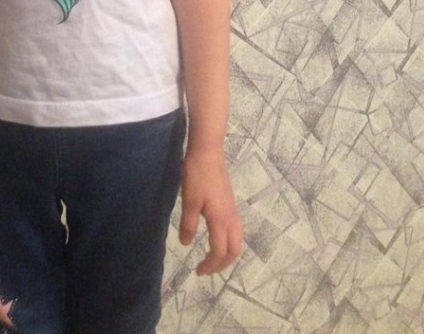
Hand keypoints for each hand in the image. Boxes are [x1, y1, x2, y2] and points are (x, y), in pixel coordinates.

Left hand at [179, 147, 243, 275]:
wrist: (209, 151)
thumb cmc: (197, 175)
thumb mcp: (189, 201)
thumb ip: (188, 224)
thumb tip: (186, 244)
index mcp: (220, 220)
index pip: (219, 251)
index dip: (210, 265)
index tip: (197, 271)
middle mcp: (231, 218)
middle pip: (234, 250)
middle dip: (222, 264)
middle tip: (207, 269)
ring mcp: (233, 210)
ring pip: (238, 240)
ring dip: (228, 253)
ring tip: (212, 257)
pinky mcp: (231, 202)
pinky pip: (236, 230)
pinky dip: (229, 241)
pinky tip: (217, 237)